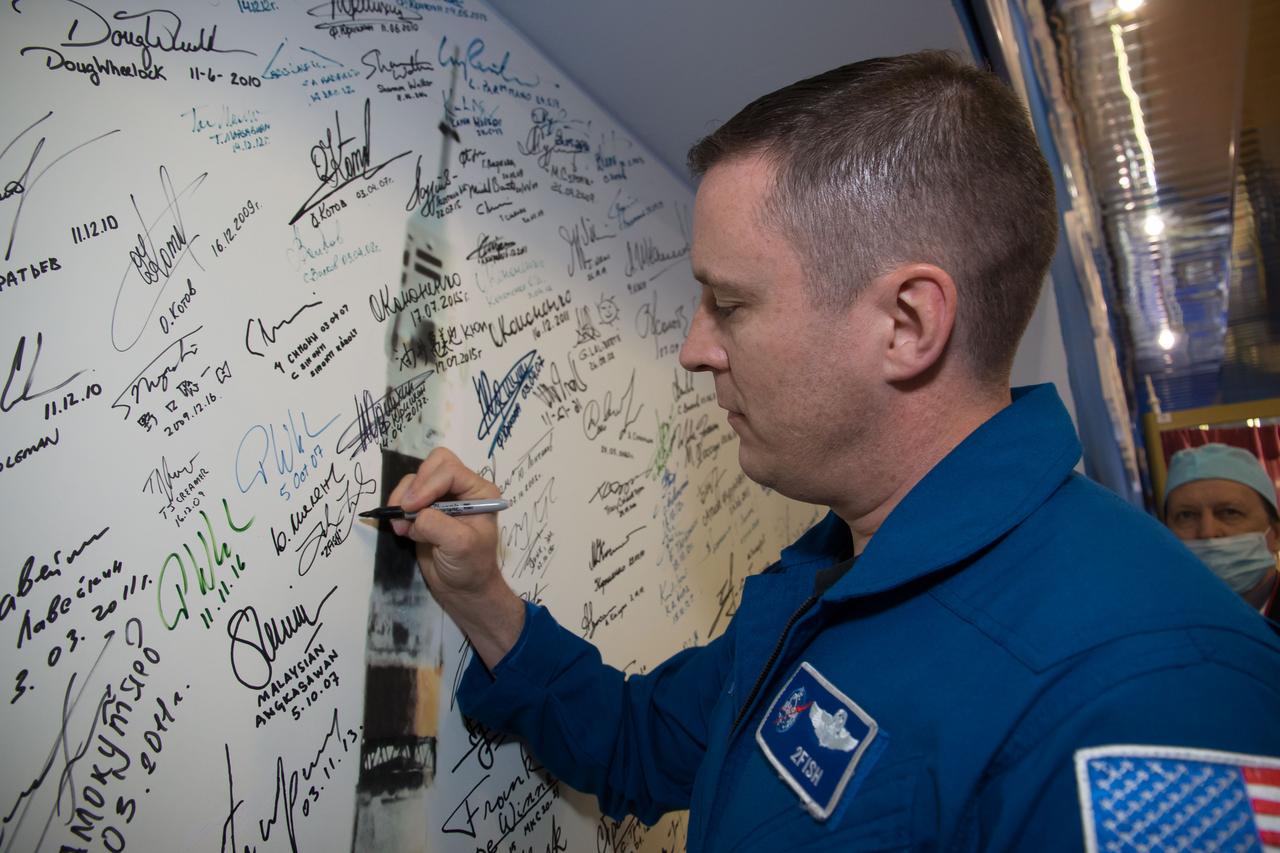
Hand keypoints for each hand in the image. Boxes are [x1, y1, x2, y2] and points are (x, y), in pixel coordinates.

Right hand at [387, 447, 523, 666]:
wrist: (463, 590)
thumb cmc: (471, 567)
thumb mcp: (460, 546)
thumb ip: (437, 524)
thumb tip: (414, 513)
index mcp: (479, 491)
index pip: (449, 470)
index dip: (428, 484)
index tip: (412, 508)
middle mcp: (461, 489)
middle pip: (432, 465)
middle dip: (414, 486)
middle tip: (405, 511)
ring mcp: (441, 498)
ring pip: (414, 480)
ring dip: (402, 500)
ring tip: (402, 528)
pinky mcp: (424, 511)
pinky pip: (405, 497)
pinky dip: (398, 510)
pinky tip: (402, 531)